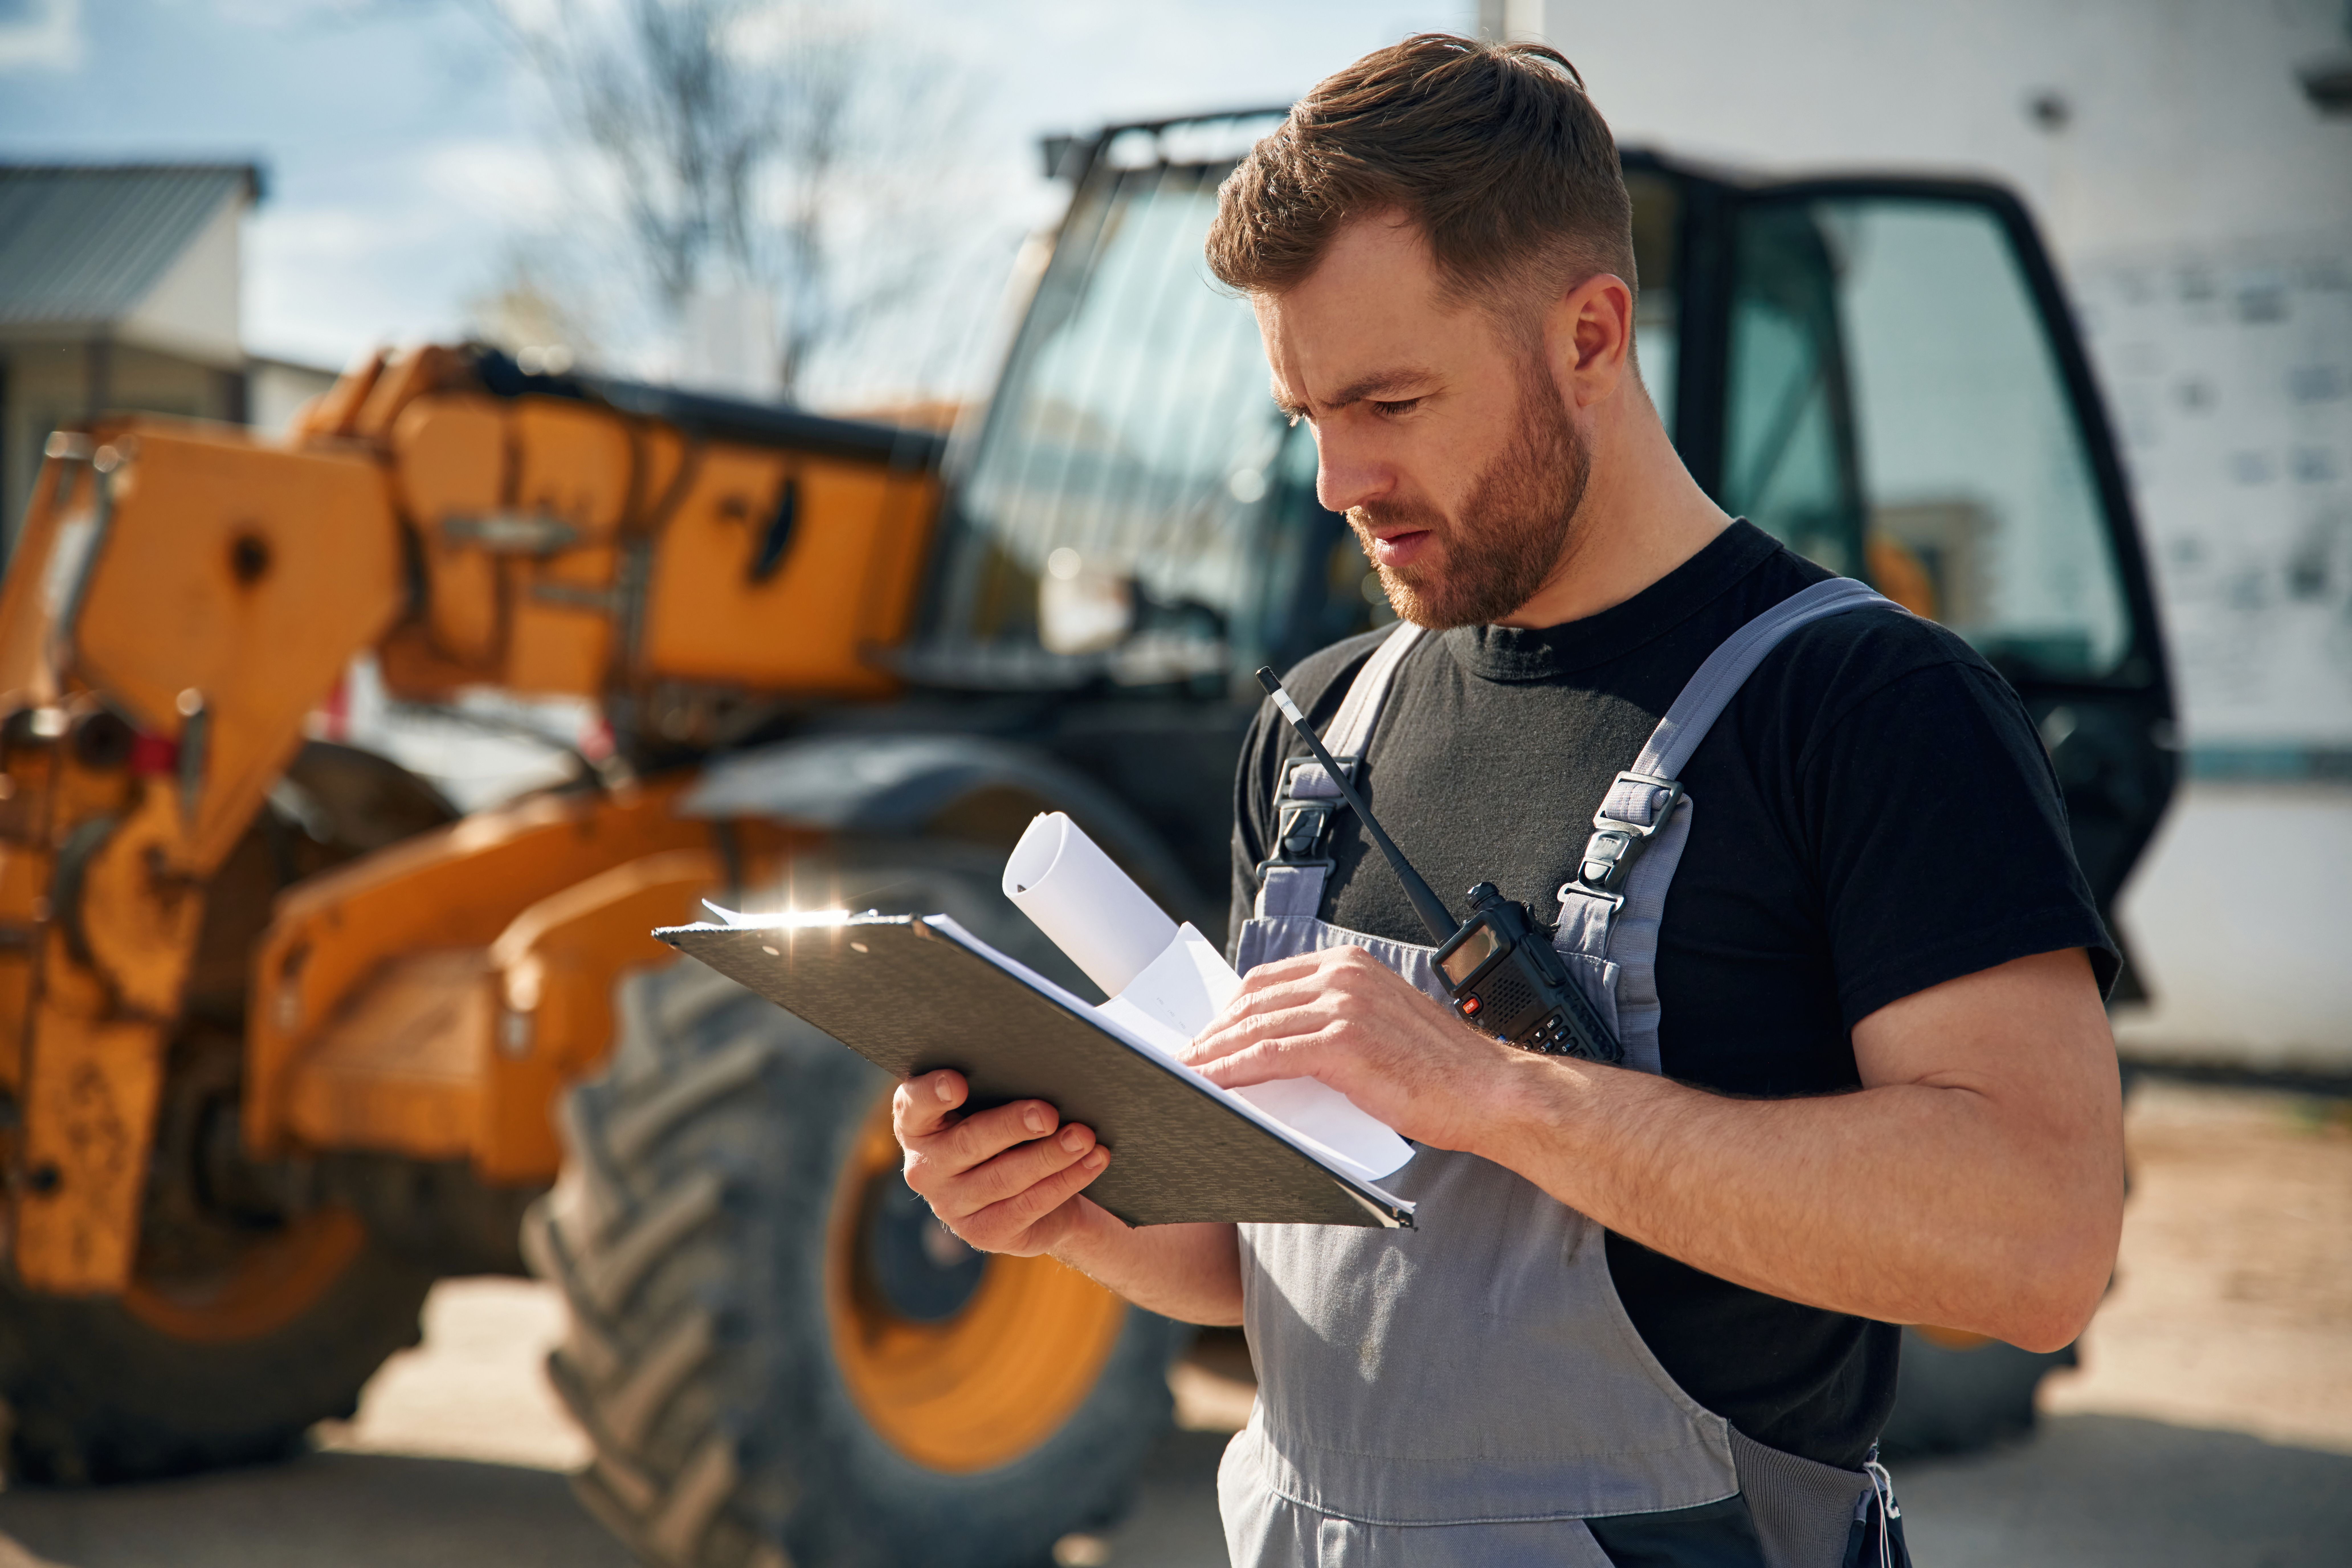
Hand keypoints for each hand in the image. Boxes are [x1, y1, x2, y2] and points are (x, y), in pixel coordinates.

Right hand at [892, 1070, 1113, 1255]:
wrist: (1027, 1189)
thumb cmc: (1006, 1129)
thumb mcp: (990, 1105)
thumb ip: (996, 1088)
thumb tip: (1041, 1068)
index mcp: (916, 1124)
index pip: (913, 1105)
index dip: (932, 1093)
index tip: (958, 1082)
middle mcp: (925, 1167)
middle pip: (968, 1142)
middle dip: (1012, 1126)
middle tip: (1048, 1114)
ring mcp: (951, 1205)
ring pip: (1004, 1178)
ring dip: (1050, 1156)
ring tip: (1084, 1137)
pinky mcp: (984, 1233)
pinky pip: (1029, 1205)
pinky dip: (1066, 1181)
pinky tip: (1093, 1161)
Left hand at [1180, 944, 1520, 1149]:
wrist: (1490, 1092)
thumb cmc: (1438, 1070)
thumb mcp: (1379, 1026)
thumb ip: (1332, 1022)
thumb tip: (1277, 1042)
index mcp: (1351, 966)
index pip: (1267, 981)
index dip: (1229, 1012)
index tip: (1205, 1038)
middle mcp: (1344, 976)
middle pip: (1253, 1001)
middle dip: (1213, 1033)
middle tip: (1187, 1061)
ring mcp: (1344, 1005)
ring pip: (1255, 1028)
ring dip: (1214, 1055)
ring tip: (1187, 1077)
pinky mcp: (1344, 1042)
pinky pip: (1269, 1055)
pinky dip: (1232, 1071)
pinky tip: (1212, 1085)